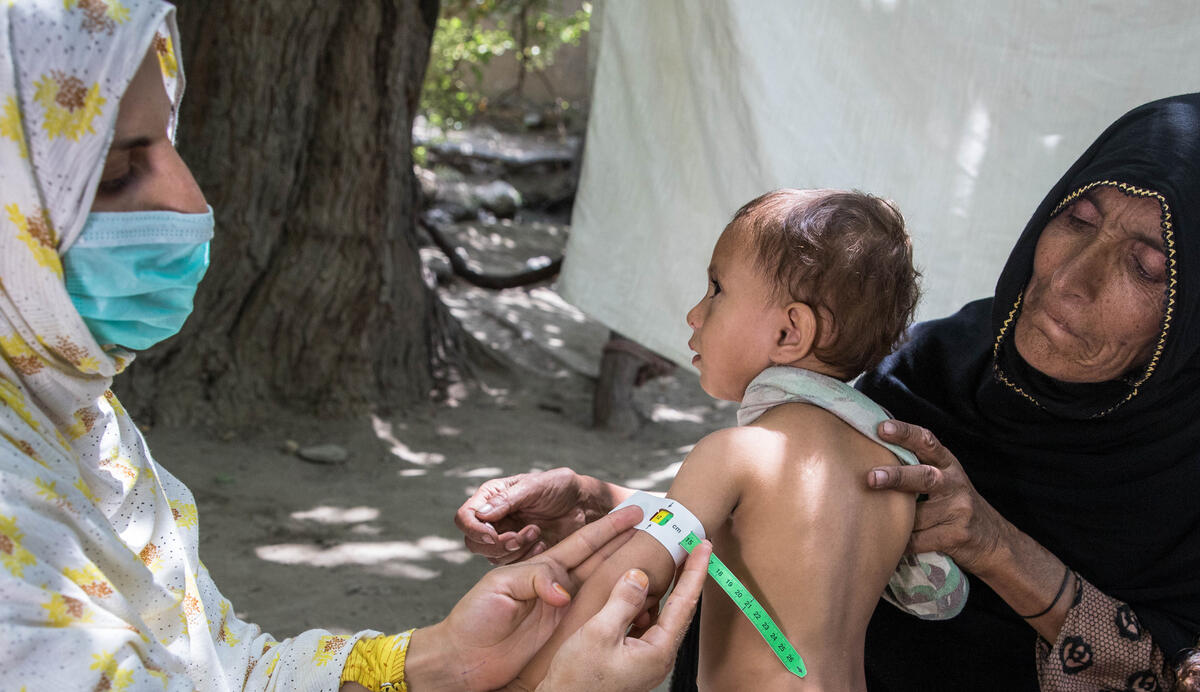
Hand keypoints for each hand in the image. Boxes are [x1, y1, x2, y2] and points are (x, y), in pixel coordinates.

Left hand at [412, 506, 642, 691]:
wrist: (463, 659)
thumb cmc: (473, 620)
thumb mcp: (500, 588)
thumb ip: (535, 580)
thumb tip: (566, 592)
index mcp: (542, 567)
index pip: (583, 542)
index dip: (609, 527)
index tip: (634, 512)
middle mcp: (557, 586)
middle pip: (601, 560)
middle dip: (629, 543)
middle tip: (658, 530)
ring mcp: (563, 611)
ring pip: (604, 588)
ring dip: (629, 574)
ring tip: (656, 563)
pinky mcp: (564, 636)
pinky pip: (596, 619)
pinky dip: (618, 610)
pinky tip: (636, 604)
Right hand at [455, 468, 614, 564]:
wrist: (584, 505)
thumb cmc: (561, 487)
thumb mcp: (536, 486)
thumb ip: (509, 499)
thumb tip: (482, 514)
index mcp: (491, 497)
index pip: (465, 517)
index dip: (473, 529)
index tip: (492, 535)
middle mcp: (493, 518)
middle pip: (473, 542)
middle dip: (495, 544)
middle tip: (518, 539)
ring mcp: (505, 536)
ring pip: (491, 556)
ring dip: (513, 550)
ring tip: (537, 534)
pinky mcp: (519, 553)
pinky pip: (511, 565)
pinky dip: (525, 559)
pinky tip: (542, 544)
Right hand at [536, 540, 711, 691]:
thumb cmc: (578, 679)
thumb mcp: (599, 633)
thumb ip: (622, 601)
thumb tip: (639, 577)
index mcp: (658, 651)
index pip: (684, 603)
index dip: (695, 571)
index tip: (704, 546)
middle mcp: (658, 656)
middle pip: (679, 608)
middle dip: (687, 576)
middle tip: (692, 547)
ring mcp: (646, 659)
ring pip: (661, 615)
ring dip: (666, 589)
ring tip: (669, 562)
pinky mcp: (632, 659)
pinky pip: (645, 624)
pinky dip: (646, 603)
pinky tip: (638, 592)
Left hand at [866, 419, 1010, 574]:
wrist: (995, 541)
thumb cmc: (956, 505)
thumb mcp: (945, 480)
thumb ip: (918, 467)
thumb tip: (871, 456)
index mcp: (948, 465)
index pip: (928, 442)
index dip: (906, 433)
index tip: (882, 428)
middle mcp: (955, 484)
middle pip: (925, 477)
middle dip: (897, 477)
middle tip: (872, 477)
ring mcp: (958, 511)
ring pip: (916, 516)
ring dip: (894, 521)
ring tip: (873, 520)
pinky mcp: (956, 536)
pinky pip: (918, 541)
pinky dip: (901, 543)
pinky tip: (889, 544)